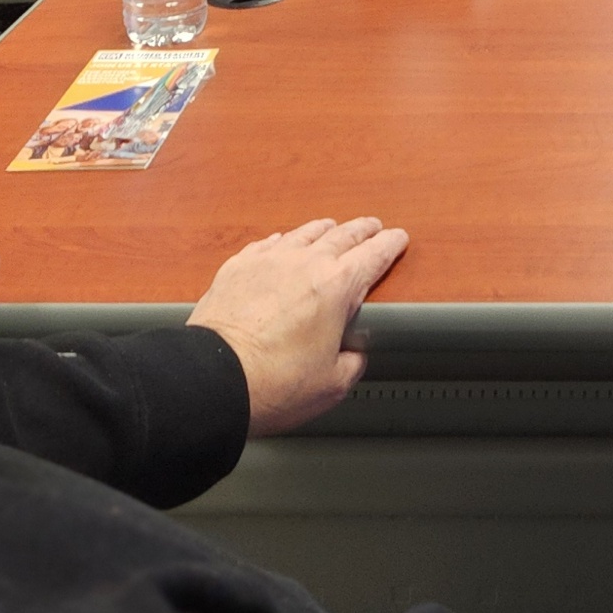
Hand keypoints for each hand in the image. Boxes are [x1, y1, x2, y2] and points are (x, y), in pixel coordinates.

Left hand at [187, 216, 408, 438]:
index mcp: (337, 286)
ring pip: (305, 232)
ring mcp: (269, 260)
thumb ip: (352, 363)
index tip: (398, 238)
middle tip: (372, 227)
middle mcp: (305, 263)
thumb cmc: (271, 383)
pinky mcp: (238, 267)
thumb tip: (352, 355)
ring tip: (331, 228)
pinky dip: (282, 241)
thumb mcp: (332, 385)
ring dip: (323, 230)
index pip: (375, 254)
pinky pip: (267, 244)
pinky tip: (282, 243)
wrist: (214, 379)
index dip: (391, 244)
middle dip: (362, 230)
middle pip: (343, 234)